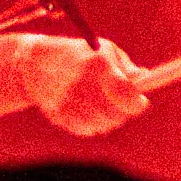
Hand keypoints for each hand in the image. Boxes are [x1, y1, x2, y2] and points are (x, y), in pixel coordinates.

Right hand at [0, 30, 152, 137]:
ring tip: (105, 105)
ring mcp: (67, 102)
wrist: (35, 63)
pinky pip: (86, 129)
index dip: (137, 103)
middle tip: (124, 104)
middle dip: (124, 111)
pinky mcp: (58, 115)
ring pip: (102, 125)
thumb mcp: (106, 50)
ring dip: (109, 119)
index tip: (141, 102)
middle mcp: (81, 84)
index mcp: (97, 64)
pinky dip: (92, 124)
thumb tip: (145, 78)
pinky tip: (89, 110)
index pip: (124, 93)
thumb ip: (127, 68)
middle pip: (115, 114)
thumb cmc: (80, 54)